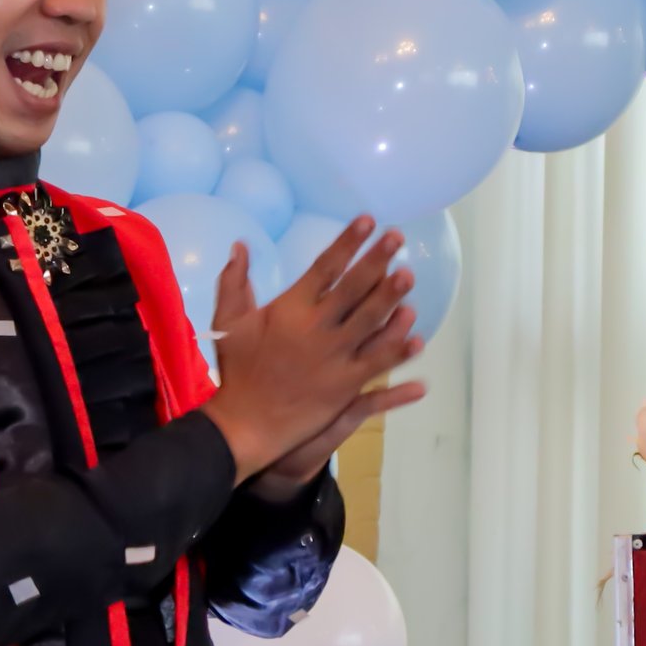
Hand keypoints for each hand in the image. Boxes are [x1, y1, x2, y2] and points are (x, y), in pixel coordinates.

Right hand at [199, 216, 427, 483]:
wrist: (246, 424)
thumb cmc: (237, 371)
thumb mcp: (228, 322)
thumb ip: (233, 281)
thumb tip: (239, 244)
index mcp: (290, 309)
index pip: (325, 267)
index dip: (348, 242)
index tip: (367, 221)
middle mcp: (317, 329)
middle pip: (354, 288)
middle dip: (377, 260)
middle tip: (398, 238)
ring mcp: (335, 357)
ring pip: (372, 322)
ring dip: (392, 298)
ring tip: (409, 276)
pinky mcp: (346, 385)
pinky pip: (379, 364)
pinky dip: (399, 352)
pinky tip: (417, 339)